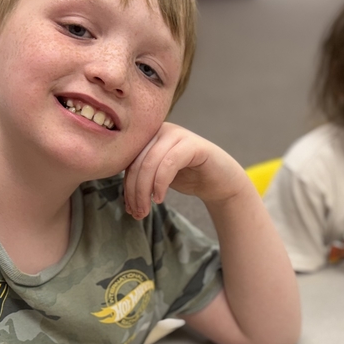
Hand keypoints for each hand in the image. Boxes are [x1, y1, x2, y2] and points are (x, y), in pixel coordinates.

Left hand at [123, 122, 248, 218]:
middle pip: (137, 162)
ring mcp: (177, 134)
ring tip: (147, 210)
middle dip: (134, 192)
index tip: (129, 209)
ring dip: (144, 191)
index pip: (128, 160)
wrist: (220, 181)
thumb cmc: (188, 177)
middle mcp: (160, 130)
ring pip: (149, 163)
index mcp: (148, 136)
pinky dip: (160, 184)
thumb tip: (123, 196)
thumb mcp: (158, 176)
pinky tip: (160, 199)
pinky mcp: (193, 144)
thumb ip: (141, 176)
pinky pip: (169, 163)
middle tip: (138, 213)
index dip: (126, 186)